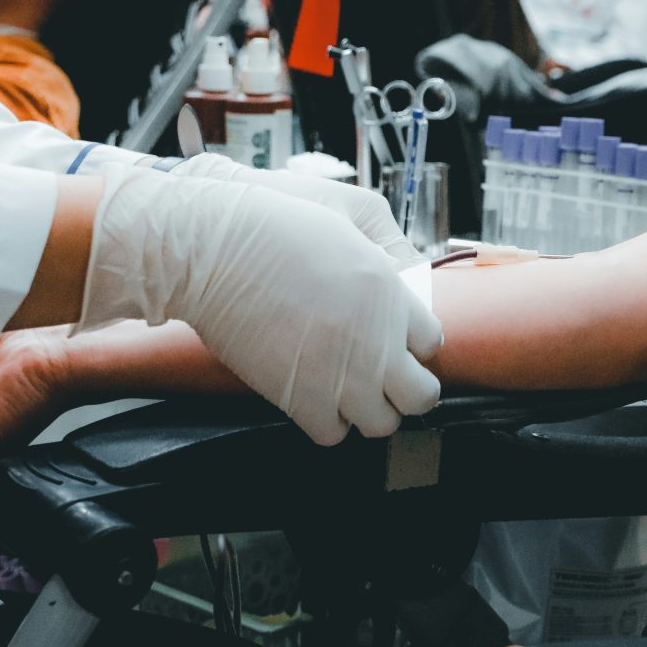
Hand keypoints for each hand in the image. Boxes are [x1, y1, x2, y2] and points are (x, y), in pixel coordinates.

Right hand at [77, 166, 443, 445]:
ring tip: (353, 389)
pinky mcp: (299, 400)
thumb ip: (387, 242)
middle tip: (389, 376)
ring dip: (372, 409)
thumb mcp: (348, 210)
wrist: (214, 249)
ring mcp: (340, 378)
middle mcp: (375, 345)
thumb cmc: (275, 223)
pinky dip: (329, 423)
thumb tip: (404, 271)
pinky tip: (320, 399)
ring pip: (381, 424)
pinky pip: (332, 435)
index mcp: (391, 296)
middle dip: (410, 387)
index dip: (415, 342)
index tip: (398, 338)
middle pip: (421, 395)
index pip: (433, 342)